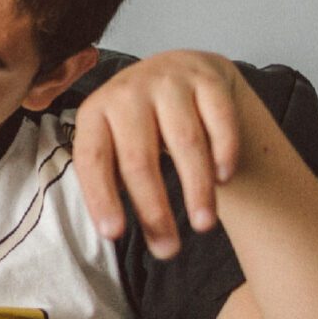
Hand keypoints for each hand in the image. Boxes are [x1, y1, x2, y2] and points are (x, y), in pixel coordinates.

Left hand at [72, 49, 249, 259]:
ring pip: (184, 142)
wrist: (176, 69)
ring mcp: (168, 81)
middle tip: (168, 249)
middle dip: (154, 210)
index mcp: (95, 112)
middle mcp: (127, 92)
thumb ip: (111, 179)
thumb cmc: (139, 123)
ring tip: (203, 225)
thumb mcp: (113, 141)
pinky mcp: (207, 77)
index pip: (93, 159)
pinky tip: (224, 179)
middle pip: (138, 158)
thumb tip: (114, 233)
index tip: (113, 235)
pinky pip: (220, 118)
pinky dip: (224, 151)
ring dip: (195, 188)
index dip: (101, 197)